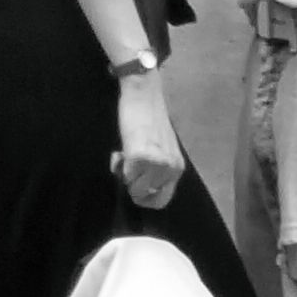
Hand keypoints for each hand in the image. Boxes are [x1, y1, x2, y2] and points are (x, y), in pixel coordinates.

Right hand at [112, 76, 186, 211]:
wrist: (143, 96)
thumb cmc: (148, 119)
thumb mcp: (160, 149)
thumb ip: (156, 169)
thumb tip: (139, 187)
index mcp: (177, 167)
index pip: (161, 200)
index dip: (144, 196)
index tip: (135, 181)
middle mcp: (170, 169)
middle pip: (146, 198)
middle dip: (132, 186)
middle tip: (129, 166)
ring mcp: (156, 164)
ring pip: (134, 190)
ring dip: (125, 175)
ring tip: (125, 155)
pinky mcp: (140, 157)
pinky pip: (125, 176)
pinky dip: (119, 167)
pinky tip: (121, 150)